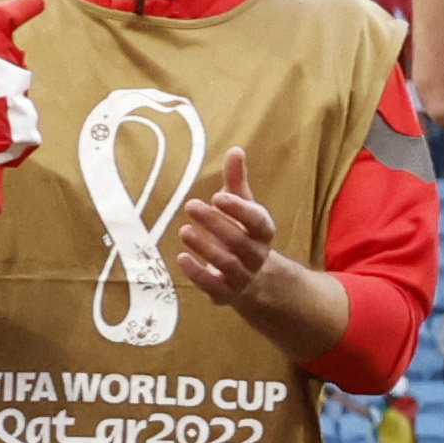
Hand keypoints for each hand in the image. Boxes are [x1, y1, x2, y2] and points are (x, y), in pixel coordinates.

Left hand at [168, 147, 288, 300]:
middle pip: (240, 241)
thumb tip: (235, 149)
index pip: (257, 221)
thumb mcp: (242, 207)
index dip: (239, 210)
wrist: (254, 279)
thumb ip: (237, 181)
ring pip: (227, 263)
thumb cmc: (242, 234)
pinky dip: (198, 274)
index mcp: (262, 232)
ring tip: (184, 230)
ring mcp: (242, 276)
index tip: (218, 196)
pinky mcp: (225, 293)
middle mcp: (256, 255)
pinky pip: (213, 287)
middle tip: (191, 205)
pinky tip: (181, 258)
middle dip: (216, 224)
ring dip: (206, 247)